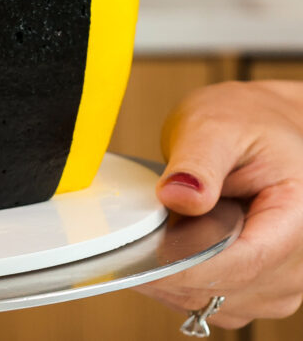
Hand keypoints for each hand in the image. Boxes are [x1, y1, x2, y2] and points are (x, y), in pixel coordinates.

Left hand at [138, 81, 302, 327]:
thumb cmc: (247, 122)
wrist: (262, 126)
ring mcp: (282, 281)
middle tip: (140, 231)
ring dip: (176, 278)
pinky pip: (213, 302)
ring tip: (161, 231)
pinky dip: (182, 283)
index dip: (186, 267)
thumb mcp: (216, 126)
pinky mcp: (259, 287)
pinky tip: (168, 248)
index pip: (243, 264)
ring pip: (216, 304)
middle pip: (226, 290)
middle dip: (174, 269)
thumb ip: (198, 162)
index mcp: (298, 217)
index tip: (142, 259)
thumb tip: (178, 196)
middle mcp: (298, 260)